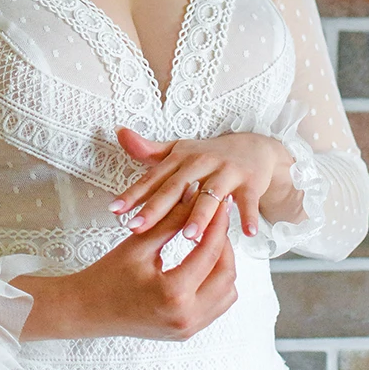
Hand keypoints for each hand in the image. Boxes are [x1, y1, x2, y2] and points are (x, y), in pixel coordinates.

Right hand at [14, 193, 237, 341]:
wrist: (86, 310)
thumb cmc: (106, 276)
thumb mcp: (139, 244)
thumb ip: (171, 219)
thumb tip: (194, 195)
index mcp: (173, 293)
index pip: (210, 252)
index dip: (217, 224)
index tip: (219, 204)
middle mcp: (186, 316)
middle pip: (226, 274)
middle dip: (225, 244)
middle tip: (217, 221)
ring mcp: (188, 328)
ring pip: (227, 292)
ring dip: (224, 265)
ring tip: (210, 242)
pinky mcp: (186, 332)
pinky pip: (216, 306)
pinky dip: (216, 283)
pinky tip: (203, 264)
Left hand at [108, 126, 302, 242]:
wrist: (253, 148)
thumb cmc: (208, 155)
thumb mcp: (178, 150)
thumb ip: (149, 150)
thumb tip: (119, 133)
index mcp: (181, 158)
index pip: (153, 178)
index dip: (133, 193)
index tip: (115, 210)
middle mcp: (201, 163)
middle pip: (176, 188)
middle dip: (156, 208)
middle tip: (136, 227)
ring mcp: (227, 172)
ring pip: (211, 196)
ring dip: (200, 216)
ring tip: (188, 236)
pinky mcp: (250, 183)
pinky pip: (249, 202)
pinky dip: (249, 216)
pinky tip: (248, 234)